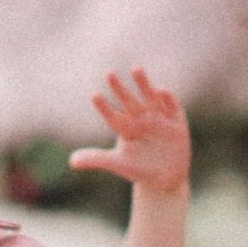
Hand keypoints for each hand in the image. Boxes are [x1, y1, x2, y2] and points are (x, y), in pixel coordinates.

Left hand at [69, 69, 190, 193]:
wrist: (166, 178)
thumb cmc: (139, 169)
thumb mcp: (118, 164)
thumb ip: (96, 159)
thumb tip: (70, 162)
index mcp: (126, 127)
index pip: (112, 116)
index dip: (104, 108)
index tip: (94, 96)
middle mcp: (141, 118)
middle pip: (129, 101)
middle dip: (119, 88)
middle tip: (108, 73)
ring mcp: (159, 118)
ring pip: (150, 97)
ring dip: (143, 84)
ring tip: (135, 69)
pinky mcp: (176, 121)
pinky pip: (172, 106)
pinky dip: (168, 98)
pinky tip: (161, 91)